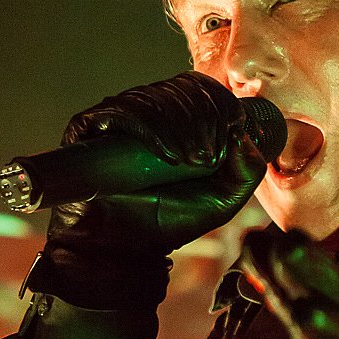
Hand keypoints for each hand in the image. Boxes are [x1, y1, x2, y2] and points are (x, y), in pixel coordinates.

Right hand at [30, 72, 267, 308]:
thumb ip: (246, 173)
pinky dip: (152, 128)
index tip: (234, 135)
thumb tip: (247, 138)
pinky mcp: (90, 126)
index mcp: (178, 122)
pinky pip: (124, 111)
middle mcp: (148, 114)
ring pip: (156, 97)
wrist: (122, 250)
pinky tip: (167, 155)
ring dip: (182, 126)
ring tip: (191, 161)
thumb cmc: (167, 222)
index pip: (202, 90)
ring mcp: (118, 118)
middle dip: (205, 117)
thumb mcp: (221, 201)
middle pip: (182, 89)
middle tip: (211, 156)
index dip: (223, 106)